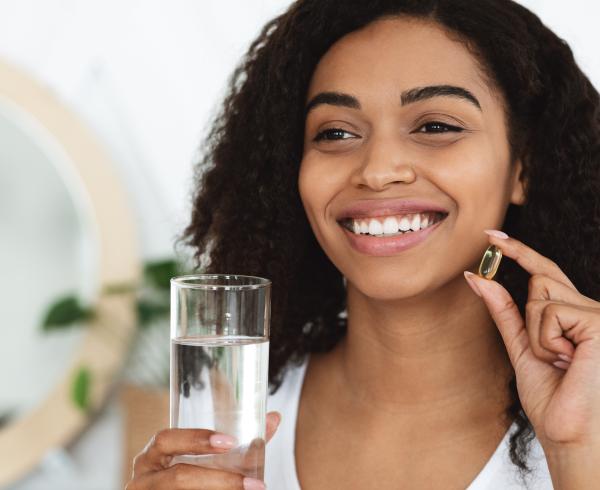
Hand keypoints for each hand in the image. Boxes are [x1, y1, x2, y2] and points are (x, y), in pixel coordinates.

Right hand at [125, 411, 280, 489]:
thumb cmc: (186, 477)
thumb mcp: (202, 460)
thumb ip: (236, 443)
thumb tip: (274, 418)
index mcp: (152, 455)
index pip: (166, 439)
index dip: (196, 439)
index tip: (229, 441)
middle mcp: (144, 478)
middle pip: (179, 477)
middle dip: (218, 479)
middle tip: (252, 483)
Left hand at [463, 231, 599, 449]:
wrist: (571, 434)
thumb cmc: (552, 398)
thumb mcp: (521, 348)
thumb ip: (504, 311)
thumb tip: (477, 277)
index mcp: (573, 317)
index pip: (544, 275)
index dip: (519, 252)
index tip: (490, 235)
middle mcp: (589, 309)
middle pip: (538, 281)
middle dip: (529, 319)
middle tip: (551, 357)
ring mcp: (597, 313)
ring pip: (539, 296)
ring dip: (536, 335)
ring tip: (561, 363)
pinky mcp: (599, 321)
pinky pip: (549, 312)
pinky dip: (546, 340)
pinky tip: (568, 361)